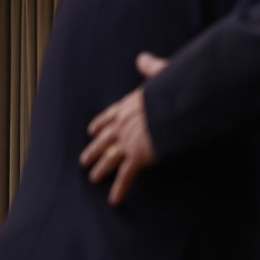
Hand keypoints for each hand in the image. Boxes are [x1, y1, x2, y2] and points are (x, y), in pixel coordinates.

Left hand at [79, 52, 168, 204]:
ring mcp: (128, 142)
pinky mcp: (137, 157)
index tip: (92, 130)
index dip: (100, 124)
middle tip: (84, 159)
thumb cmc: (173, 89)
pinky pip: (126, 177)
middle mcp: (124, 124)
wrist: (175, 104)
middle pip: (103, 139)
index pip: (110, 116)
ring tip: (92, 179)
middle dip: (93, 149)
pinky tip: (114, 200)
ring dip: (100, 169)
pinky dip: (119, 189)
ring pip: (109, 158)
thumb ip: (151, 67)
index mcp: (130, 105)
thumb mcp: (162, 73)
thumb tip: (143, 58)